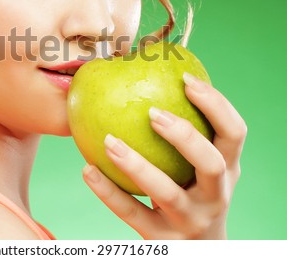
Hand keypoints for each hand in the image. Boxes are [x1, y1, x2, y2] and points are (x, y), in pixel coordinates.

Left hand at [82, 73, 246, 238]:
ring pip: (166, 193)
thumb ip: (187, 135)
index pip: (234, 133)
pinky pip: (132, 213)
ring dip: (136, 164)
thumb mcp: (200, 167)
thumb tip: (148, 81)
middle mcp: (216, 196)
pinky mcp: (163, 239)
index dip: (216, 105)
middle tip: (152, 112)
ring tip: (109, 140)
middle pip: (211, 163)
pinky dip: (108, 191)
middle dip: (184, 135)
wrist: (198, 250)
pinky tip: (88, 168)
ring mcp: (190, 220)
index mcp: (228, 169)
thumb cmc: (194, 192)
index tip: (186, 79)